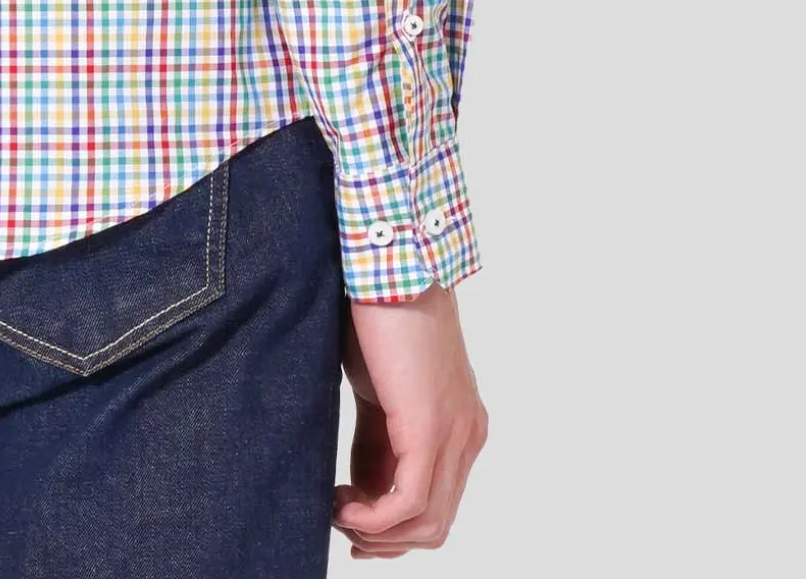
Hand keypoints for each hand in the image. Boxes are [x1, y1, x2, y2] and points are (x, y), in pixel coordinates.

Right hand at [333, 283, 486, 557]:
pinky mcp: (430, 429)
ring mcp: (455, 434)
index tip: (350, 522)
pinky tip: (343, 503)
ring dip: (376, 532)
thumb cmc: (379, 316)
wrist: (387, 266)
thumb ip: (381, 440)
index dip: (392, 528)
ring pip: (427, 522)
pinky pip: (409, 503)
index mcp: (460, 424)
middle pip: (434, 523)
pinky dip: (374, 518)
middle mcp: (468, 435)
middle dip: (384, 538)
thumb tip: (361, 490)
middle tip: (341, 523)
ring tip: (337, 511)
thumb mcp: (380, 392)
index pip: (435, 503)